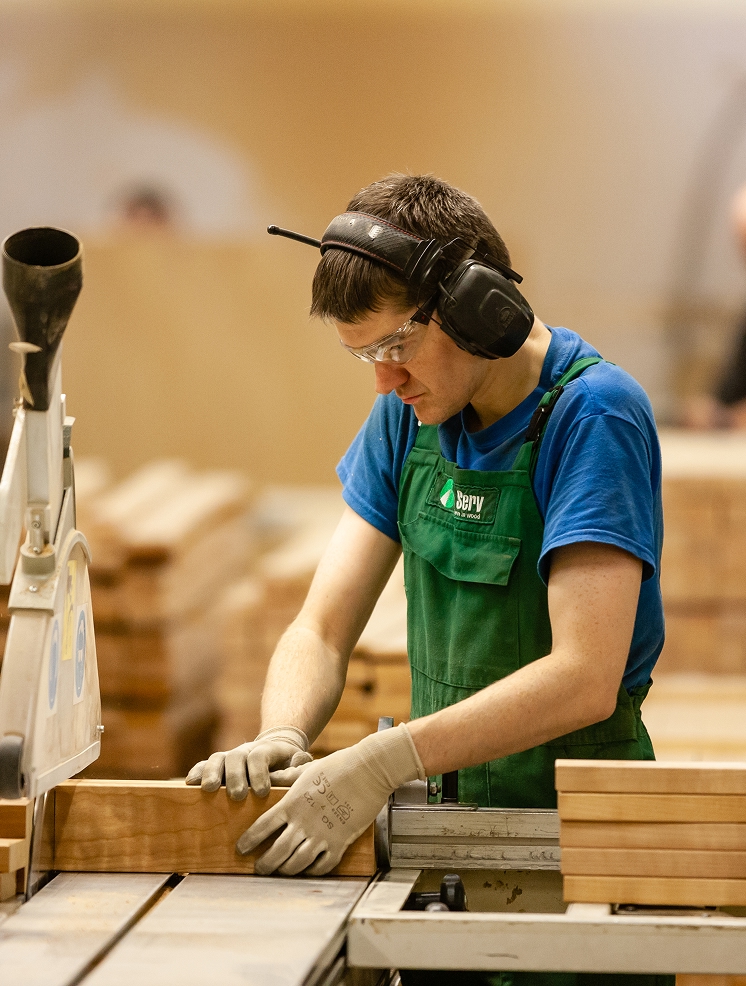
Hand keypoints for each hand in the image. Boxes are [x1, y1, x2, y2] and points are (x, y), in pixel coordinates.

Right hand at [185, 725, 311, 798]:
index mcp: (267, 750)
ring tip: (209, 790)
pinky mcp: (218, 766)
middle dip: (236, 776)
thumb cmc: (287, 766)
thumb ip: (300, 765)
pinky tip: (189, 784)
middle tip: (238, 795)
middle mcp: (246, 751)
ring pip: (218, 758)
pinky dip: (197, 772)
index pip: (260, 756)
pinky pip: (204, 765)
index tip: (262, 792)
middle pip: (237, 757)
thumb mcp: (297, 764)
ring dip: (212, 773)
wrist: (275, 754)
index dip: (259, 772)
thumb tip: (300, 762)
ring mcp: (230, 757)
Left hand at [236, 723, 424, 874]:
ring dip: (285, 871)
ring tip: (280, 872)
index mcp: (292, 803)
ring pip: (297, 863)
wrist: (368, 771)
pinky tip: (308, 870)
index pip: (263, 827)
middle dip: (264, 865)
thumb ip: (287, 778)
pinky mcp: (340, 843)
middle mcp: (304, 822)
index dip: (249, 841)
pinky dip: (312, 871)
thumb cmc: (338, 766)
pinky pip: (322, 865)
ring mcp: (322, 835)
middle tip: (258, 869)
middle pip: (276, 852)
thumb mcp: (307, 771)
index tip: (241, 849)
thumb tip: (271, 777)